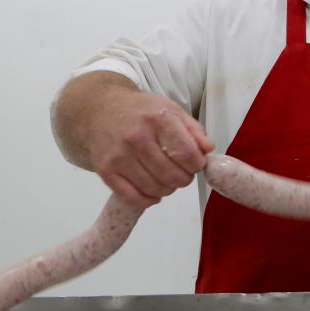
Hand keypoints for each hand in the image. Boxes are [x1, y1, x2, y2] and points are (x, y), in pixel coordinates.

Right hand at [87, 89, 213, 207]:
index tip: (196, 164)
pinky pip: (133, 198)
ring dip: (168, 189)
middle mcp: (137, 138)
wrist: (101, 110)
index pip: (187, 154)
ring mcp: (119, 156)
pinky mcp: (106, 171)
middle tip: (182, 172)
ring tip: (167, 178)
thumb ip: (194, 130)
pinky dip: (148, 200)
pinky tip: (153, 191)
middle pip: (172, 175)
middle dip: (184, 178)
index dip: (197, 165)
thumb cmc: (141, 111)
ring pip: (155, 189)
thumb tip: (208, 149)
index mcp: (158, 119)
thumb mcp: (172, 110)